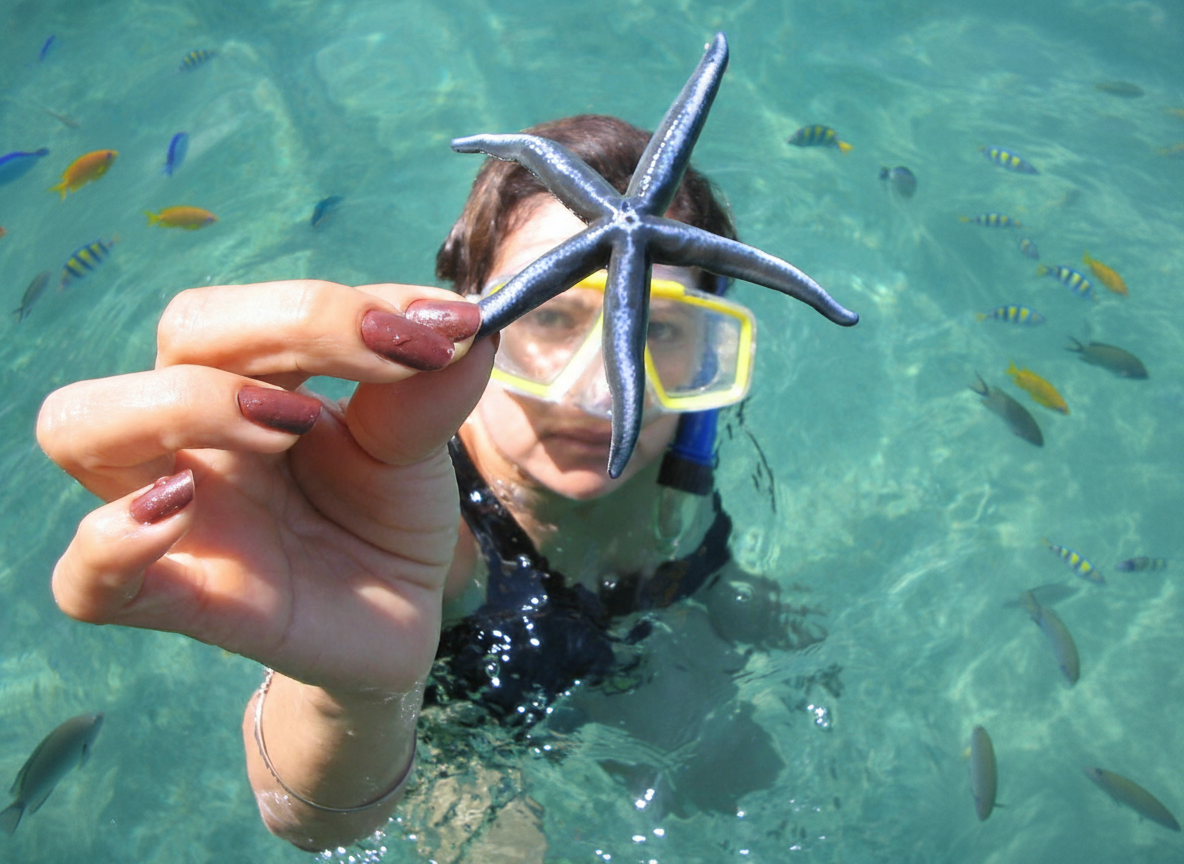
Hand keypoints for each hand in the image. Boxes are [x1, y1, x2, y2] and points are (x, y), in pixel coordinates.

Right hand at [38, 280, 492, 698]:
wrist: (399, 616)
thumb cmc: (388, 516)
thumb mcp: (418, 446)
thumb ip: (432, 390)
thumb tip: (471, 324)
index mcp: (251, 379)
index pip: (250, 309)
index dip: (337, 304)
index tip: (443, 327)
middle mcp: (197, 433)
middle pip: (178, 336)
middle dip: (281, 329)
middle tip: (384, 364)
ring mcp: (178, 514)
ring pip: (83, 427)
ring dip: (184, 404)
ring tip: (287, 427)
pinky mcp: (182, 600)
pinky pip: (84, 579)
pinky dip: (112, 542)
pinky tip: (180, 511)